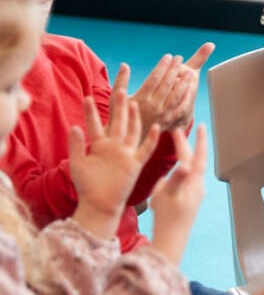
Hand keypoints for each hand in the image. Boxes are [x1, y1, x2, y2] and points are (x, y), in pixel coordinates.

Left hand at [69, 91, 160, 237]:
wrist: (99, 204)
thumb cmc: (86, 186)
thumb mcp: (77, 164)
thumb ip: (76, 145)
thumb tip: (74, 126)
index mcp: (99, 145)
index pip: (95, 124)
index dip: (91, 112)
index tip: (87, 97)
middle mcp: (114, 147)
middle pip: (118, 123)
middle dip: (118, 107)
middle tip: (120, 90)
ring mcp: (126, 154)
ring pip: (133, 132)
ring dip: (134, 119)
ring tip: (135, 104)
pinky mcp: (135, 163)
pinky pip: (146, 149)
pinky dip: (152, 139)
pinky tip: (158, 128)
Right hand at [117, 42, 214, 133]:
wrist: (125, 138)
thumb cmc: (119, 116)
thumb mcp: (115, 98)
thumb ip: (121, 81)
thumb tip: (124, 65)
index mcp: (140, 98)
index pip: (154, 78)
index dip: (162, 66)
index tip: (168, 56)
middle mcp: (153, 106)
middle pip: (167, 84)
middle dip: (174, 69)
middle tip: (179, 58)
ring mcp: (162, 114)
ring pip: (176, 96)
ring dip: (184, 83)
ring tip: (189, 72)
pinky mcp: (168, 121)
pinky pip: (180, 108)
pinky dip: (186, 99)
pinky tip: (190, 89)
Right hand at [149, 127, 207, 263]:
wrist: (172, 240)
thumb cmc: (168, 218)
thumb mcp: (168, 196)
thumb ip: (176, 178)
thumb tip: (185, 165)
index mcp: (194, 182)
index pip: (197, 156)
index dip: (197, 140)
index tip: (198, 125)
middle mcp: (197, 186)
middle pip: (194, 160)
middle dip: (189, 145)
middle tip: (183, 131)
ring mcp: (194, 193)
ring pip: (189, 170)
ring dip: (184, 158)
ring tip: (179, 147)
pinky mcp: (189, 200)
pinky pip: (184, 181)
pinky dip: (178, 174)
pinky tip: (170, 178)